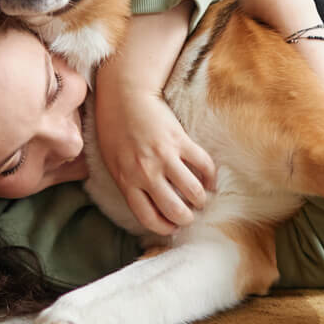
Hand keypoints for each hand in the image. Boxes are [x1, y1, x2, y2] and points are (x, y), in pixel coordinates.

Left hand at [95, 86, 216, 235]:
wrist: (124, 95)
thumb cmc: (114, 129)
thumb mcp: (112, 162)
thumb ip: (128, 182)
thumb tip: (147, 202)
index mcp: (126, 181)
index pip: (149, 217)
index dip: (165, 228)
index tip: (172, 227)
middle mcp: (146, 173)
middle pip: (174, 210)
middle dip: (186, 218)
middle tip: (190, 214)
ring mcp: (164, 157)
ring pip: (193, 192)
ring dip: (201, 200)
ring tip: (201, 198)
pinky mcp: (180, 140)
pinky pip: (203, 165)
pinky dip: (211, 176)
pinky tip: (210, 180)